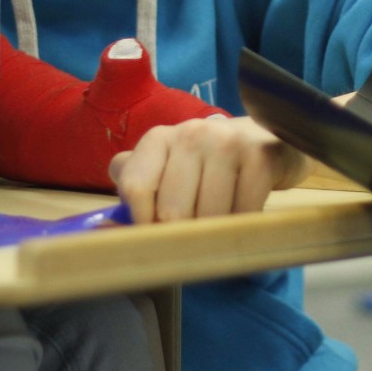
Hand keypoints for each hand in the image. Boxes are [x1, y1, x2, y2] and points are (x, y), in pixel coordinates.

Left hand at [108, 115, 311, 223]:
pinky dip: (244, 226)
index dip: (143, 224)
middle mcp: (190, 133)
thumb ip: (136, 190)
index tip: (158, 236)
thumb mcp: (168, 169)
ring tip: (223, 221)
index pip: (135, 187)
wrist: (268, 142)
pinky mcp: (259, 156)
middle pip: (172, 212)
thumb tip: (103, 229)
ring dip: (217, 233)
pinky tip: (245, 213)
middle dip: (184, 235)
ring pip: (209, 218)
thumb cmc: (209, 165)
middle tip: (197, 233)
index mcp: (158, 139)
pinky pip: (244, 213)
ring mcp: (226, 142)